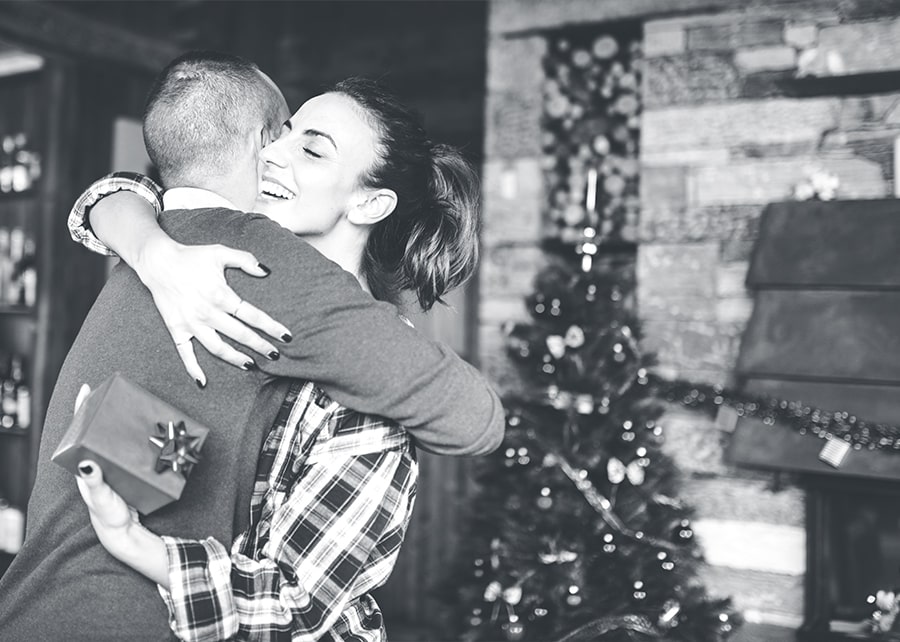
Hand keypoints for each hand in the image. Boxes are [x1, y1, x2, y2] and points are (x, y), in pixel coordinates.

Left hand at [72, 385, 138, 553]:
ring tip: (131, 407)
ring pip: (114, 436)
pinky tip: (147, 430)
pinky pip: (130, 446)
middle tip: (113, 393)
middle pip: (97, 428)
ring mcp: (112, 463)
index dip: (81, 409)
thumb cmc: (108, 514)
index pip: (79, 430)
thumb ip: (94, 482)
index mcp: (85, 463)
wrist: (124, 531)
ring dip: (121, 422)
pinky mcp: (127, 468)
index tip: (86, 389)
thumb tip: (87, 464)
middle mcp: (98, 459)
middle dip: (103, 409)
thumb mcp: (99, 498)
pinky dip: (135, 436)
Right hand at [134, 237, 292, 385]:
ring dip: (235, 359)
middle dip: (260, 346)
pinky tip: (203, 382)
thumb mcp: (220, 252)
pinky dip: (193, 369)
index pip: (252, 315)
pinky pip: (185, 353)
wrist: (157, 262)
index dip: (271, 327)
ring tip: (251, 365)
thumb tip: (267, 271)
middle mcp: (207, 312)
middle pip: (240, 335)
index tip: (286, 336)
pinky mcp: (176, 329)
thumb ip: (245, 260)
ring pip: (217, 348)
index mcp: (220, 294)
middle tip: (275, 355)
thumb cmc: (191, 257)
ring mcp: (191, 323)